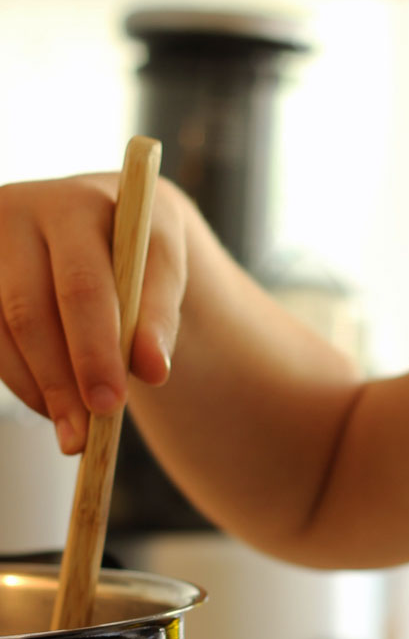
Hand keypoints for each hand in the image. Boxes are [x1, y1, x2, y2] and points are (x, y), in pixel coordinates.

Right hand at [0, 171, 188, 452]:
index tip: (113, 402)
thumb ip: (160, 314)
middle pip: (31, 311)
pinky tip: (49, 405)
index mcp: (78, 204)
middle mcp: (19, 211)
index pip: (82, 285)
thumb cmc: (137, 247)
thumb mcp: (163, 267)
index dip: (96, 348)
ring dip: (39, 388)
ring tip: (75, 432)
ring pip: (4, 330)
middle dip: (63, 379)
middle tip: (87, 435)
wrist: (101, 218)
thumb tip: (153, 370)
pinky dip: (21, 380)